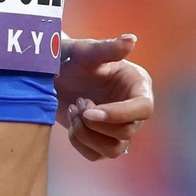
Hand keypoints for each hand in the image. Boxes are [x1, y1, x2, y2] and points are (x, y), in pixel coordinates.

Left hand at [54, 34, 154, 160]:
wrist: (51, 74)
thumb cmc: (71, 59)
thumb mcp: (86, 52)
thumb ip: (107, 48)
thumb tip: (131, 39)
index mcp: (137, 85)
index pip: (143, 108)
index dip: (120, 114)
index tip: (91, 111)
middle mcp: (132, 109)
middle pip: (127, 132)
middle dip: (97, 123)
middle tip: (78, 102)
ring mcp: (117, 128)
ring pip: (113, 150)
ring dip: (88, 134)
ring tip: (74, 111)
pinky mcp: (101, 141)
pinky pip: (95, 155)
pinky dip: (79, 142)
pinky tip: (72, 122)